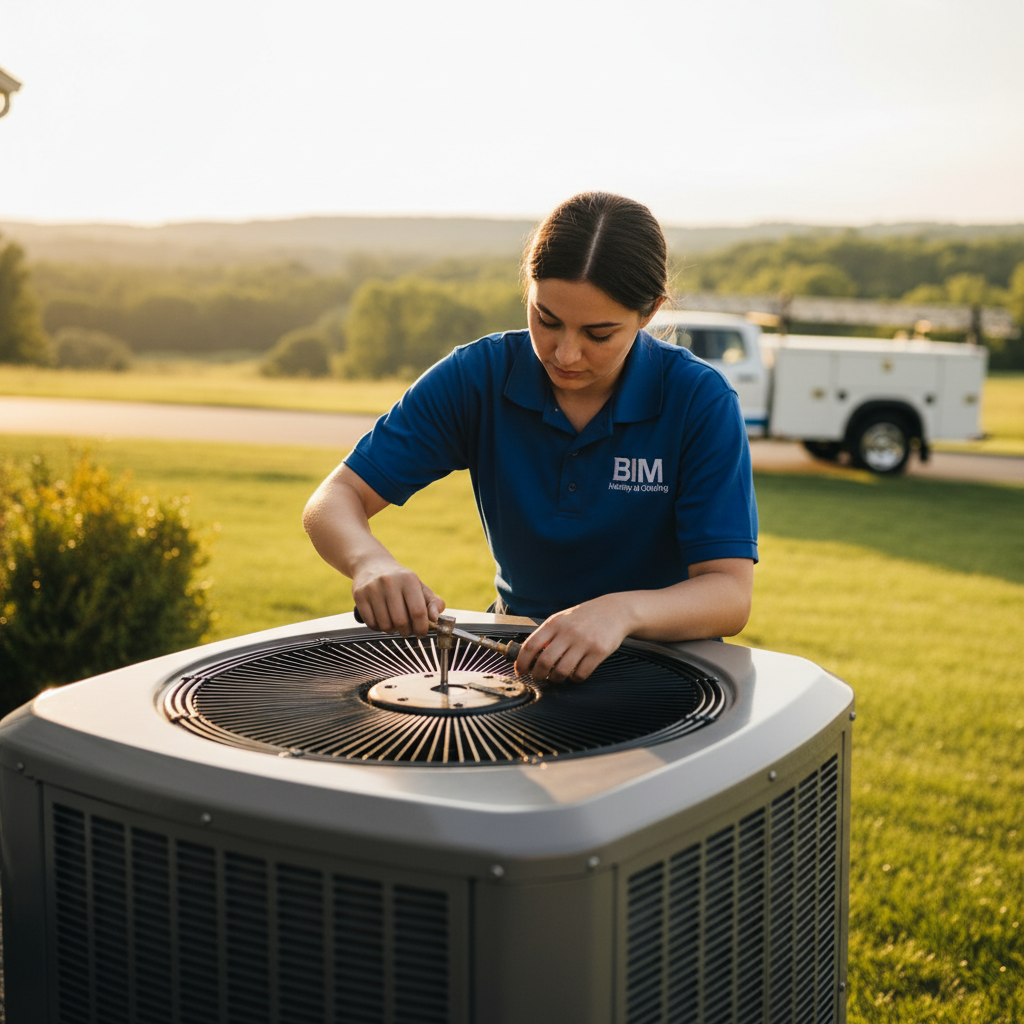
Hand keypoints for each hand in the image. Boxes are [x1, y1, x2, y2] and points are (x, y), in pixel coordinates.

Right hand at [351, 556, 444, 635]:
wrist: (372, 564)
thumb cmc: (400, 580)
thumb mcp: (419, 587)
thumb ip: (433, 603)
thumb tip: (436, 618)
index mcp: (409, 579)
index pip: (418, 611)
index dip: (421, 627)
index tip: (422, 633)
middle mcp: (390, 582)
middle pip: (401, 621)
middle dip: (406, 631)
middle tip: (407, 630)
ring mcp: (373, 588)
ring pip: (385, 625)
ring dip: (392, 630)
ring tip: (394, 623)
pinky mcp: (359, 595)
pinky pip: (371, 623)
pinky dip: (378, 627)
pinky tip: (382, 620)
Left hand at [514, 594, 629, 681]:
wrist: (615, 611)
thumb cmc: (586, 616)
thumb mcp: (562, 619)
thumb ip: (547, 635)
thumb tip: (529, 656)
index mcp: (555, 623)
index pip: (530, 645)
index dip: (522, 662)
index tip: (520, 670)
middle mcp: (568, 632)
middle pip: (544, 662)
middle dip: (537, 675)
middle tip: (539, 677)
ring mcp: (584, 642)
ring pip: (561, 671)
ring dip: (555, 679)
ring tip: (556, 676)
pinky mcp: (599, 652)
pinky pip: (580, 674)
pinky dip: (574, 678)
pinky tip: (574, 673)